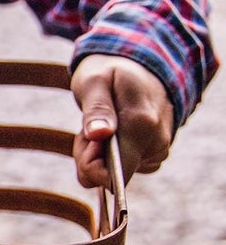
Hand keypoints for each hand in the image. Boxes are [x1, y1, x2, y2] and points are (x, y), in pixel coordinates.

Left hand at [70, 54, 173, 188]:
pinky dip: (111, 156)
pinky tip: (113, 132)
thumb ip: (96, 108)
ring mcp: (158, 151)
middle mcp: (156, 143)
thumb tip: (99, 135)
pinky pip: (124, 170)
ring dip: (98, 155)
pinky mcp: (155, 156)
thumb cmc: (111, 72)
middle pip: (110, 177)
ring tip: (103, 123)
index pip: (114, 175)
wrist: (140, 67)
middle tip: (88, 126)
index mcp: (142, 125)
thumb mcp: (95, 81)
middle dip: (89, 156)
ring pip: (115, 175)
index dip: (90, 165)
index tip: (86, 137)